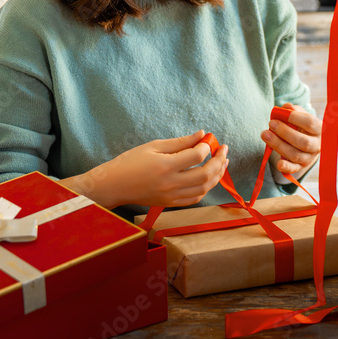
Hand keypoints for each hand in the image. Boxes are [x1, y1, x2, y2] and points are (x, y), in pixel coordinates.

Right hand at [66, 131, 227, 208]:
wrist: (113, 185)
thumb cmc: (130, 162)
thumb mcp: (153, 146)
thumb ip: (180, 142)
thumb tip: (201, 134)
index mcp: (165, 166)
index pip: (196, 156)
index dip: (206, 147)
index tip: (208, 140)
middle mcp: (170, 183)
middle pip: (205, 174)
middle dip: (219, 161)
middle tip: (224, 149)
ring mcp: (171, 196)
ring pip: (204, 188)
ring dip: (217, 175)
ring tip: (222, 163)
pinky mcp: (169, 204)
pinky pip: (195, 199)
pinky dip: (206, 188)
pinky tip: (209, 178)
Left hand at [261, 103, 321, 177]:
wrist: (309, 142)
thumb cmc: (303, 126)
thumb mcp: (302, 116)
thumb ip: (294, 111)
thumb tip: (287, 107)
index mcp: (320, 129)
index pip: (310, 123)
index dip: (295, 118)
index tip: (282, 113)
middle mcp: (317, 145)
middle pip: (303, 141)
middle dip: (285, 132)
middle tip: (271, 124)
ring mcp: (310, 157)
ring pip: (295, 154)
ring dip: (278, 145)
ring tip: (264, 134)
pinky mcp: (301, 166)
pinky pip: (294, 169)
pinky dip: (286, 167)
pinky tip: (278, 163)